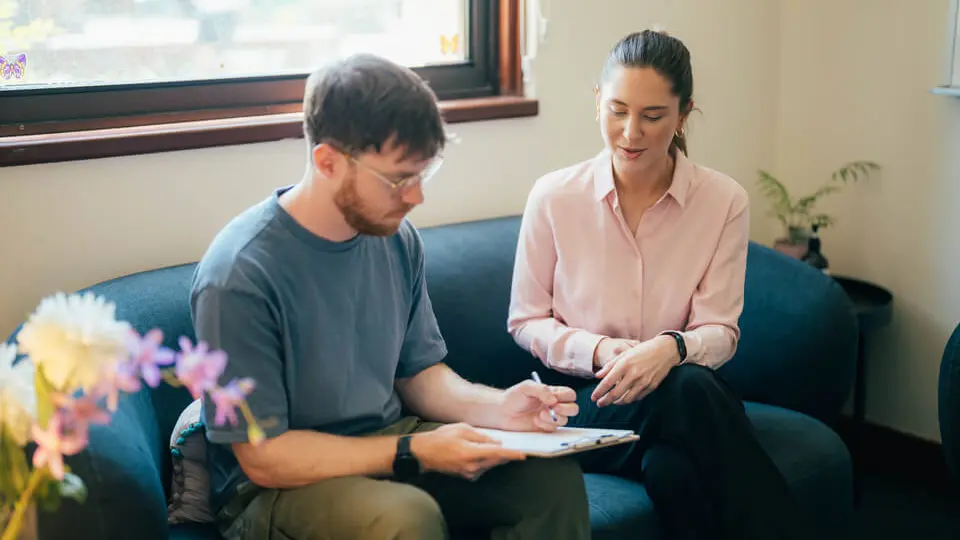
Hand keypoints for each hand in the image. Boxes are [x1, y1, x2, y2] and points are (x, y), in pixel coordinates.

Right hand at [411, 423, 526, 480]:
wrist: (423, 453)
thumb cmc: (440, 438)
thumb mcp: (462, 429)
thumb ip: (481, 436)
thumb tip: (496, 441)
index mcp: (471, 453)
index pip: (497, 454)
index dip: (511, 454)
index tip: (523, 454)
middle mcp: (472, 466)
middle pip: (496, 461)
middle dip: (506, 454)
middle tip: (515, 446)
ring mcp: (469, 473)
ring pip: (490, 465)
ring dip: (496, 457)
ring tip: (498, 446)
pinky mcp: (467, 475)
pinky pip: (483, 467)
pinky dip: (487, 460)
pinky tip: (483, 452)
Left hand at [497, 380, 578, 431]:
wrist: (502, 412)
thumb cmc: (513, 397)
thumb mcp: (526, 387)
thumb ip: (541, 390)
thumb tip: (554, 399)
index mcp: (552, 393)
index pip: (569, 394)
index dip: (565, 397)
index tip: (553, 398)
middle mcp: (554, 405)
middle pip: (573, 408)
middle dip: (566, 409)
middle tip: (553, 408)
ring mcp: (550, 417)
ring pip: (565, 420)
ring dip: (554, 418)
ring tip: (539, 415)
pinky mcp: (545, 428)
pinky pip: (554, 429)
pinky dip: (546, 425)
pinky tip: (535, 421)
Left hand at [591, 336, 678, 406]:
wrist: (665, 351)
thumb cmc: (642, 350)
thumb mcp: (624, 354)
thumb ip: (610, 365)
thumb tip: (597, 376)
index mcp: (624, 364)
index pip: (607, 382)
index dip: (598, 392)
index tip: (593, 397)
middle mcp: (633, 374)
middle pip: (615, 394)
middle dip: (605, 401)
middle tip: (599, 404)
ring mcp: (643, 381)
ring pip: (627, 399)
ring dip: (617, 402)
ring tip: (612, 402)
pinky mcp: (651, 386)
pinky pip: (638, 397)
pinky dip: (630, 399)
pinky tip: (625, 398)